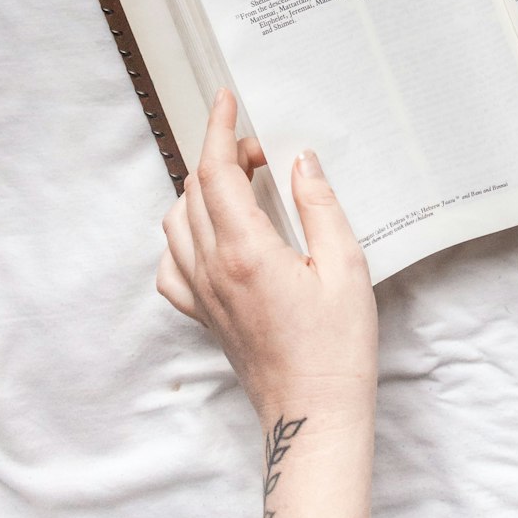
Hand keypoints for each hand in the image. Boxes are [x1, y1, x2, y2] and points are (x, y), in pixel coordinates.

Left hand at [156, 89, 377, 434]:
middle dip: (222, 157)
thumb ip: (320, 206)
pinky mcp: (203, 316)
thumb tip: (301, 162)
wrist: (314, 414)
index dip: (219, 131)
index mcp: (245, 251)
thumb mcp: (346, 266)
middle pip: (195, 190)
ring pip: (176, 222)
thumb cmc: (337, 347)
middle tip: (263, 153)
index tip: (227, 103)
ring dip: (202, 192)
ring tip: (242, 187)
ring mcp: (202, 295)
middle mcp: (212, 269)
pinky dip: (184, 238)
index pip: (216, 173)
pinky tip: (213, 237)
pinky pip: (171, 266)